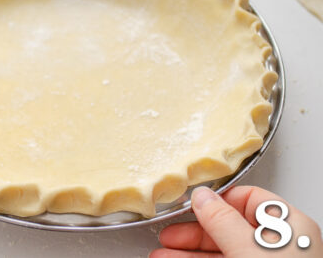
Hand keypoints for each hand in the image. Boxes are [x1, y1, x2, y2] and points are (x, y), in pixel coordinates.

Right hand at [151, 186, 321, 256]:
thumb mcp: (246, 249)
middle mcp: (279, 247)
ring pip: (221, 254)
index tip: (190, 208)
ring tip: (161, 256)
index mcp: (288, 227)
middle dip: (193, 234)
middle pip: (228, 228)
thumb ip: (221, 220)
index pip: (249, 200)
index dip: (217, 202)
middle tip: (169, 236)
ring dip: (188, 254)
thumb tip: (203, 198)